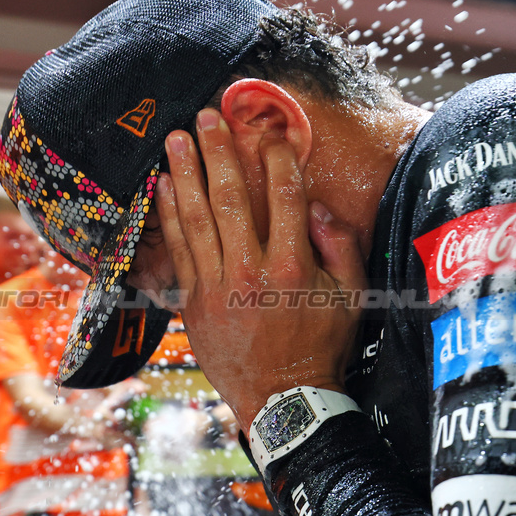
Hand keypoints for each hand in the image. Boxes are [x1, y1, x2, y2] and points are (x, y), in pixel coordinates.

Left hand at [156, 110, 366, 429]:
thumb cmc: (322, 346)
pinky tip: (163, 185)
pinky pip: (179, 249)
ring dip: (185, 173)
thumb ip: (342, 248)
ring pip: (197, 218)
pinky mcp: (194, 301)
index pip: (286, 197)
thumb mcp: (352, 298)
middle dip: (220, 152)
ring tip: (175, 138)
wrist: (282, 399)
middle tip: (207, 116)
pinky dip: (169, 215)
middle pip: (233, 198)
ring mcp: (218, 286)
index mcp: (295, 267)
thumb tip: (319, 207)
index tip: (270, 132)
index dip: (278, 158)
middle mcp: (252, 271)